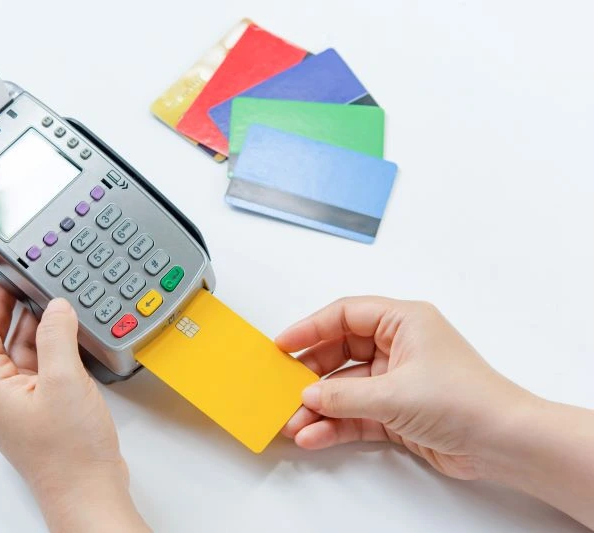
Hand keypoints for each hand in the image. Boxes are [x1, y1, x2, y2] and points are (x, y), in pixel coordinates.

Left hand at [0, 251, 148, 531]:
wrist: (88, 491)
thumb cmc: (70, 453)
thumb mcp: (65, 382)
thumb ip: (58, 336)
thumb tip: (55, 307)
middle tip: (9, 268)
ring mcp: (18, 401)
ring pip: (15, 347)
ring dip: (24, 317)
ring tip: (35, 289)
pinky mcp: (39, 407)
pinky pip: (35, 362)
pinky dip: (44, 340)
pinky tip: (58, 328)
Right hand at [275, 296, 530, 479]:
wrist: (504, 442)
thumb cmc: (464, 400)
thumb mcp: (394, 393)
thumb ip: (344, 395)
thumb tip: (308, 397)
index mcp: (403, 321)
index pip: (345, 315)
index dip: (310, 327)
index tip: (282, 344)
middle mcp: (398, 346)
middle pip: (340, 352)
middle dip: (311, 374)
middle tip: (282, 387)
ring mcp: (397, 380)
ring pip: (345, 388)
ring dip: (319, 406)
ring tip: (293, 422)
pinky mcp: (398, 411)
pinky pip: (356, 413)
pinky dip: (336, 424)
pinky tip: (314, 436)